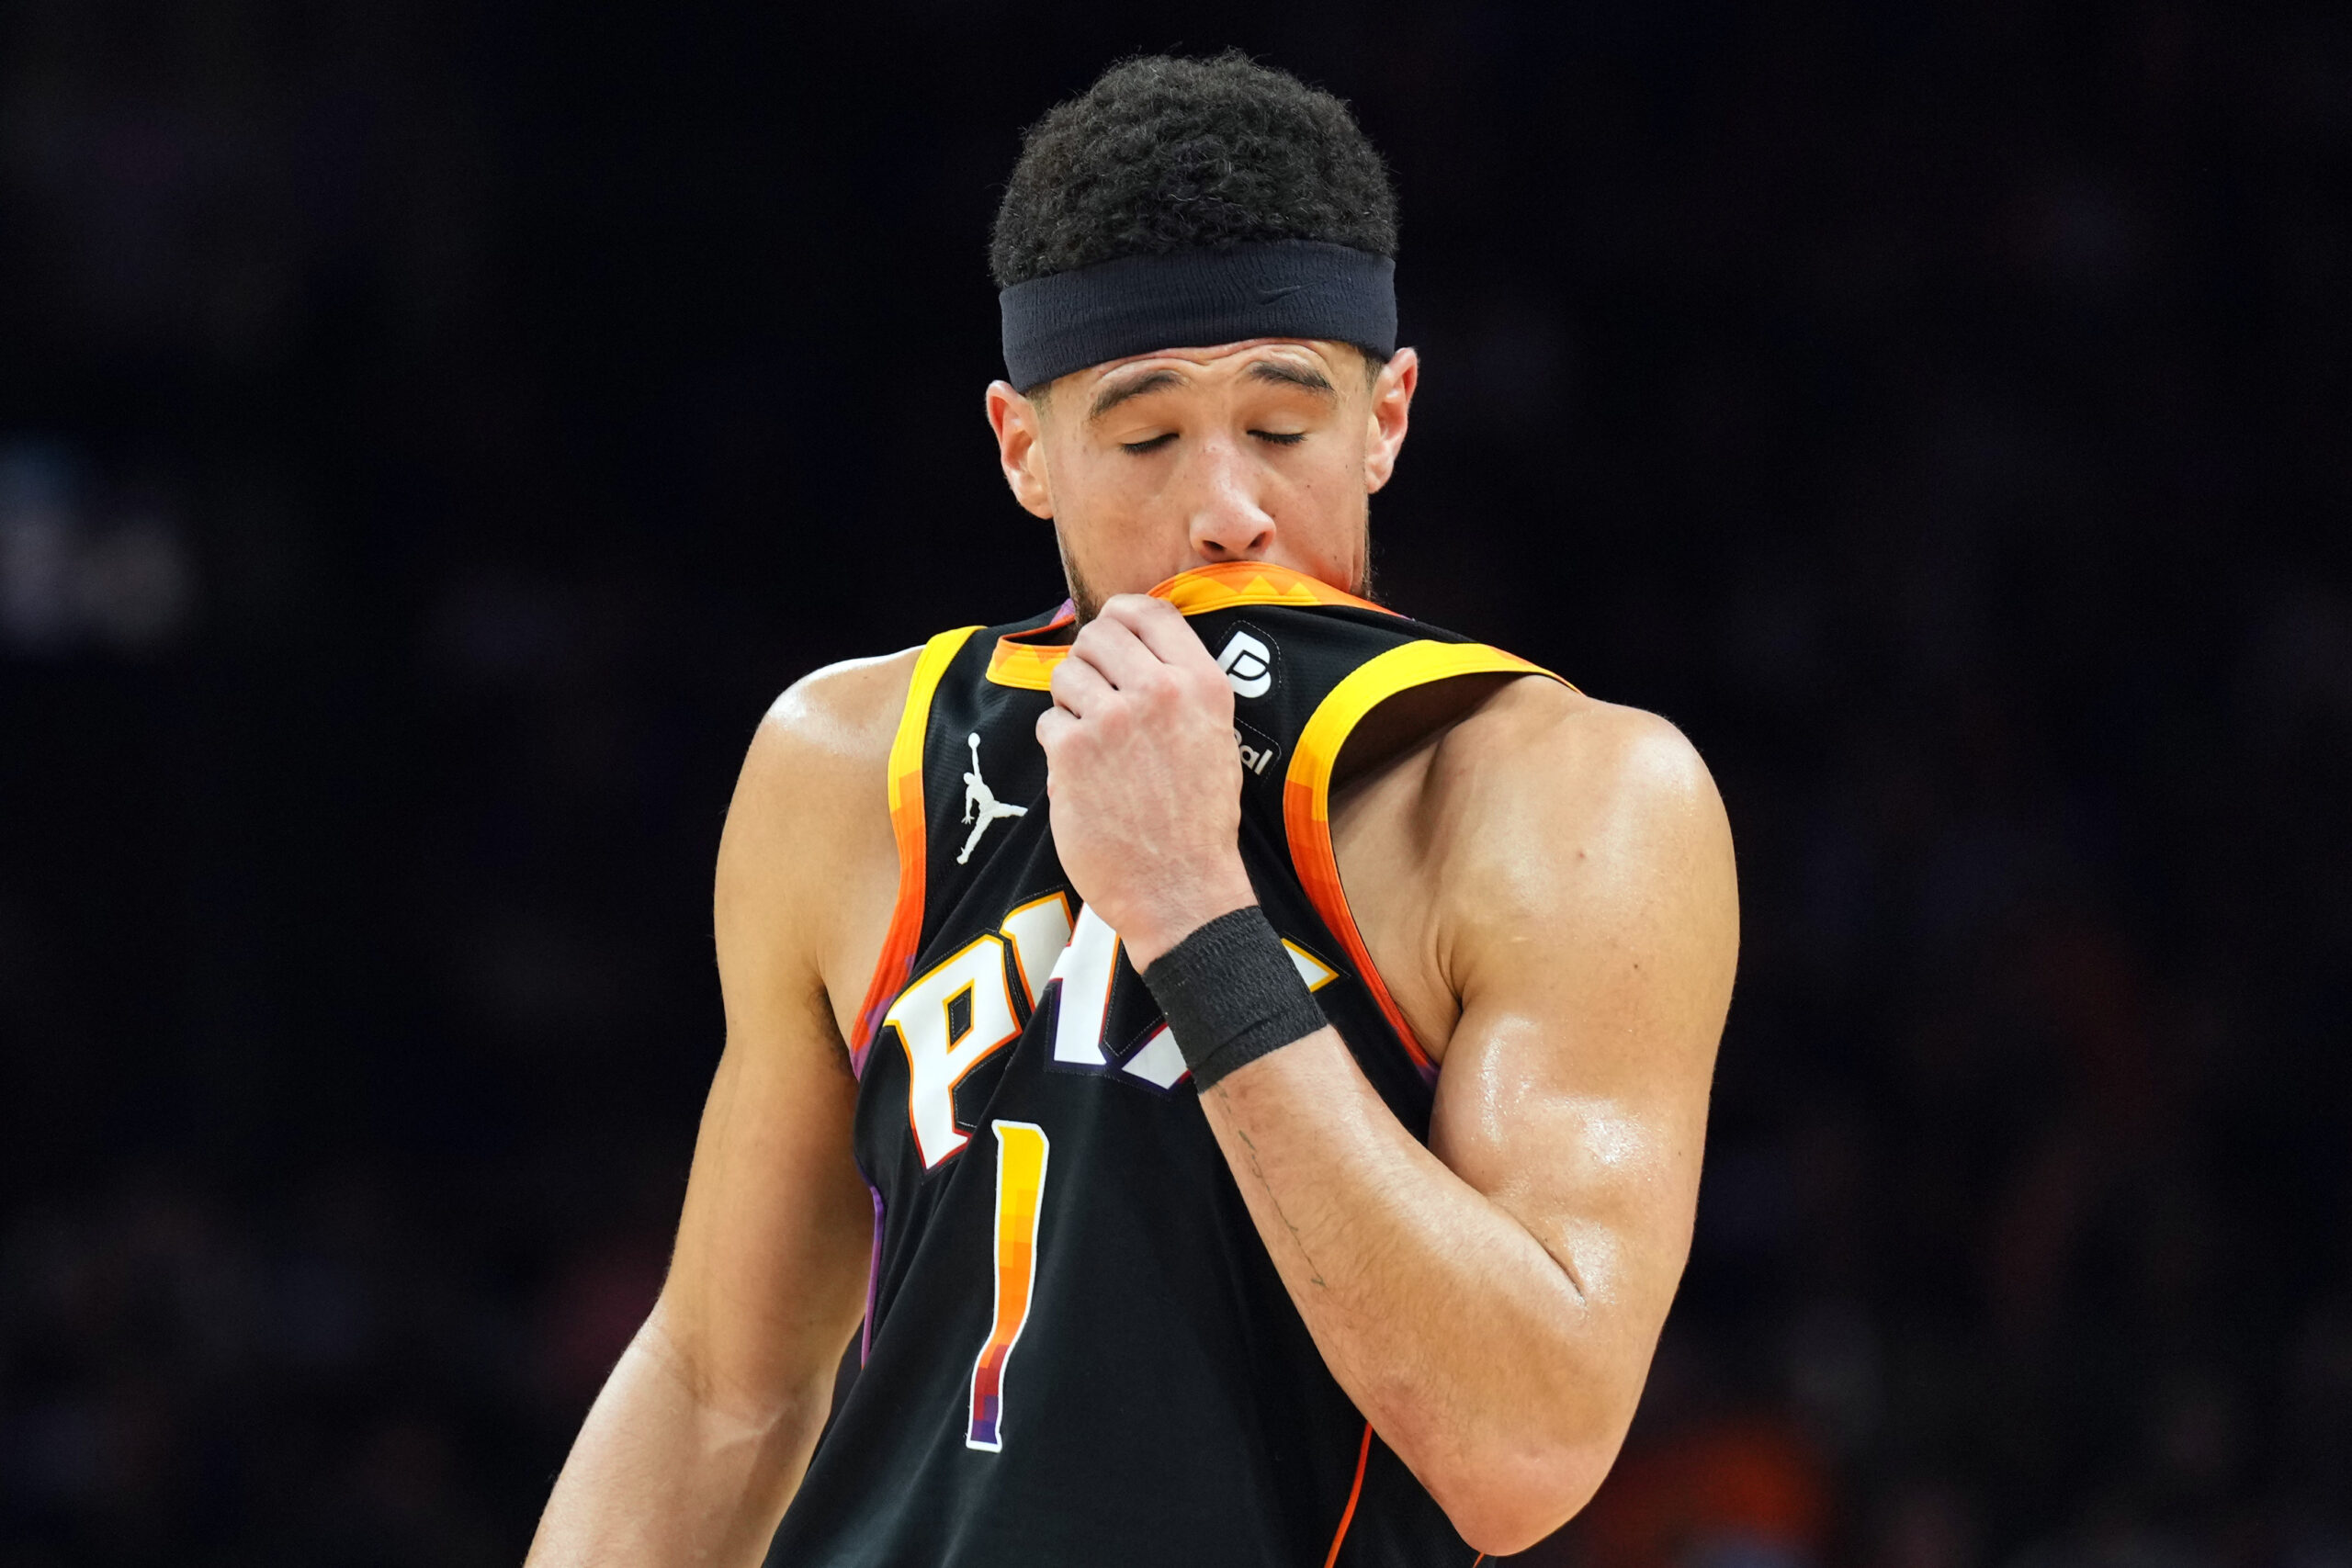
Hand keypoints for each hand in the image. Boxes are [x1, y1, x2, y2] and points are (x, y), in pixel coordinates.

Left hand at [1035, 595, 1257, 967]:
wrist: (1181, 888)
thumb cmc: (1198, 821)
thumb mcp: (1216, 737)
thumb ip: (1180, 687)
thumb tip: (1133, 650)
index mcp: (1201, 684)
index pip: (1149, 610)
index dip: (1121, 617)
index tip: (1112, 636)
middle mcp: (1158, 691)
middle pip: (1098, 634)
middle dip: (1088, 661)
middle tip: (1095, 697)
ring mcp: (1112, 718)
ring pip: (1066, 674)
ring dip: (1070, 705)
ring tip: (1093, 744)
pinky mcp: (1072, 751)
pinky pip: (1048, 722)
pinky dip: (1058, 748)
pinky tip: (1083, 777)